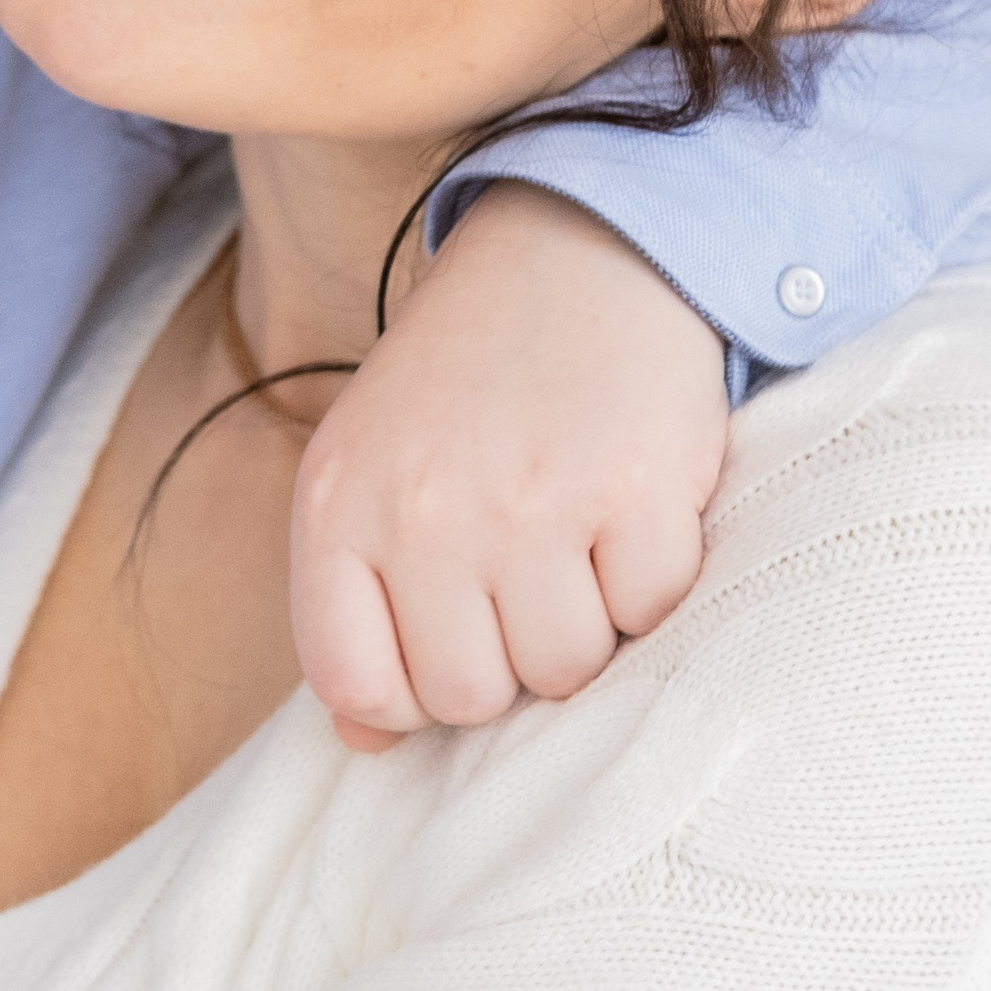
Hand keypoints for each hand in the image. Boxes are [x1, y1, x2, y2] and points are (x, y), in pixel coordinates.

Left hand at [289, 181, 729, 749]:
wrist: (579, 247)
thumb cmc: (468, 376)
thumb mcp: (370, 466)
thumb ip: (354, 601)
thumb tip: (369, 743)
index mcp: (337, 506)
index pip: (358, 690)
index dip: (414, 692)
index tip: (450, 635)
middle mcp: (423, 511)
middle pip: (469, 697)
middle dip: (506, 657)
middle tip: (524, 570)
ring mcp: (531, 504)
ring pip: (566, 670)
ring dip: (585, 621)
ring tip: (576, 532)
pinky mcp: (636, 490)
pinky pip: (651, 614)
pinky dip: (653, 577)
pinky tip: (629, 505)